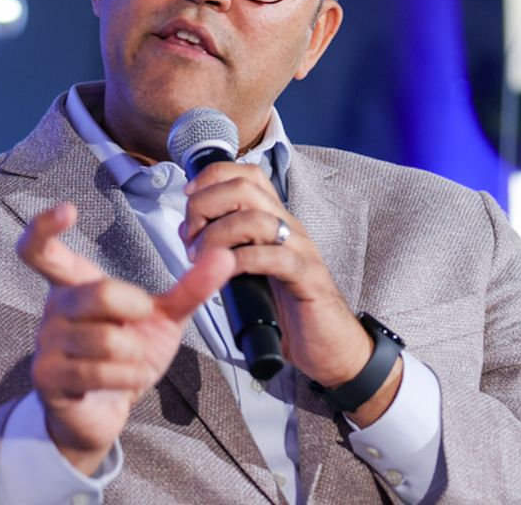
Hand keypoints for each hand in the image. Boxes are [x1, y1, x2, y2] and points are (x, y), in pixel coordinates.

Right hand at [18, 202, 235, 474]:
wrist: (106, 411)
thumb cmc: (127, 356)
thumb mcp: (164, 318)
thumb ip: (191, 287)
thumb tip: (225, 255)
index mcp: (74, 284)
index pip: (42, 249)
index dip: (47, 226)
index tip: (67, 208)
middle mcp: (54, 308)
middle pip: (98, 292)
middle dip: (134, 309)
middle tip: (141, 320)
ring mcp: (46, 343)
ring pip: (104, 340)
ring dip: (134, 356)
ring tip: (130, 360)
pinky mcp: (48, 377)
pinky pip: (98, 372)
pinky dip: (126, 377)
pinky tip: (124, 379)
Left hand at [179, 165, 390, 410]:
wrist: (331, 345)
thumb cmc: (290, 309)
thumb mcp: (253, 268)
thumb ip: (229, 247)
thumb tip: (192, 232)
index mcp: (276, 221)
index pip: (247, 175)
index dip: (212, 179)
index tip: (189, 199)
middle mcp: (289, 228)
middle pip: (245, 188)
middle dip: (206, 205)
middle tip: (191, 237)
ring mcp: (301, 251)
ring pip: (256, 219)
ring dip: (217, 235)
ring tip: (200, 259)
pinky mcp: (307, 279)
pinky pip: (274, 257)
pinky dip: (242, 260)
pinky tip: (227, 272)